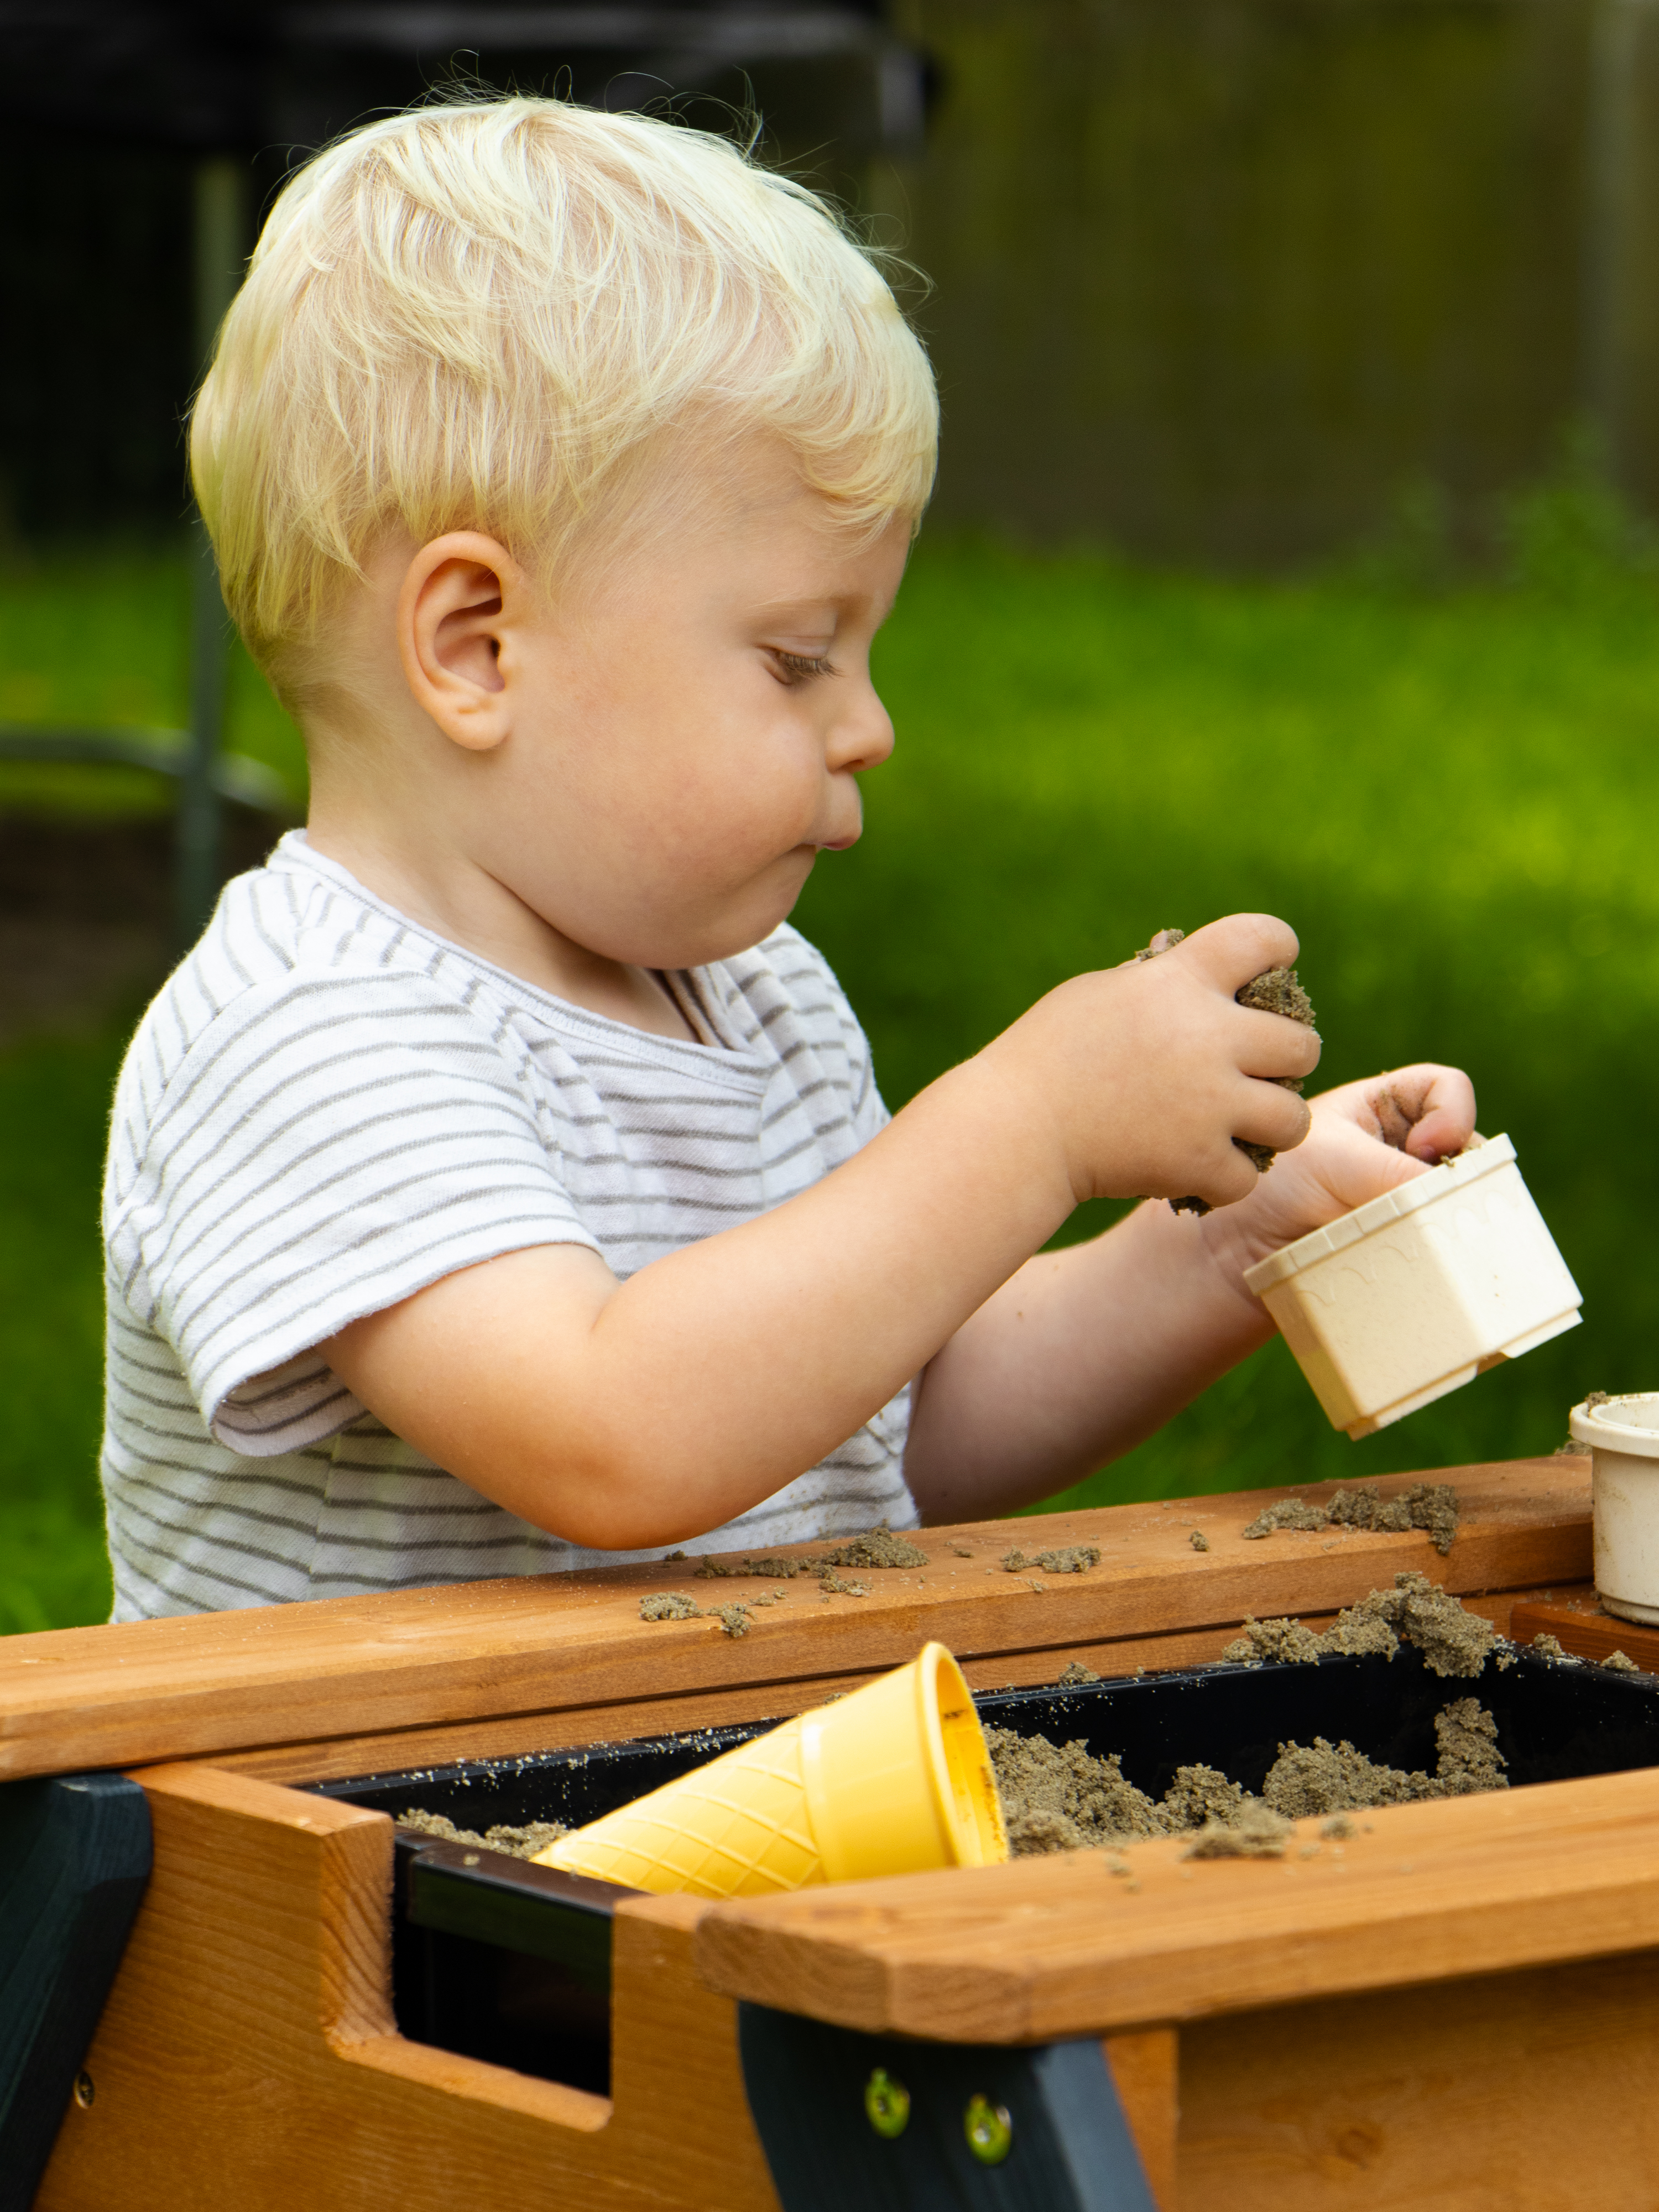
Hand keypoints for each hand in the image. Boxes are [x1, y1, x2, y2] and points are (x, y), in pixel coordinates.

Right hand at [982, 913, 1322, 1210]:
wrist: (1015, 1129)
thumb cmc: (1046, 1055)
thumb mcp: (1098, 993)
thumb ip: (1156, 983)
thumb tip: (1188, 967)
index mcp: (1182, 980)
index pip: (1266, 937)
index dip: (1277, 951)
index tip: (1268, 971)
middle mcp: (1208, 1036)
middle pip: (1303, 1045)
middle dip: (1286, 1061)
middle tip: (1258, 1074)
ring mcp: (1209, 1103)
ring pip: (1293, 1119)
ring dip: (1272, 1126)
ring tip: (1243, 1129)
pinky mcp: (1199, 1161)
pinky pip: (1248, 1177)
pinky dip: (1226, 1180)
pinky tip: (1201, 1172)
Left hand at [1198, 1063, 1478, 1281]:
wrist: (1239, 1252)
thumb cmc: (1274, 1189)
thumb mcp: (1335, 1162)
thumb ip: (1400, 1172)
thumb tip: (1461, 1198)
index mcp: (1384, 1105)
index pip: (1447, 1088)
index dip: (1451, 1113)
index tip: (1423, 1147)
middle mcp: (1403, 1145)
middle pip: (1467, 1145)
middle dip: (1457, 1171)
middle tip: (1427, 1199)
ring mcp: (1408, 1192)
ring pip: (1463, 1195)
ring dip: (1451, 1211)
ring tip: (1415, 1229)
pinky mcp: (1407, 1237)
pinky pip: (1448, 1236)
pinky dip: (1445, 1243)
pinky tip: (1423, 1254)